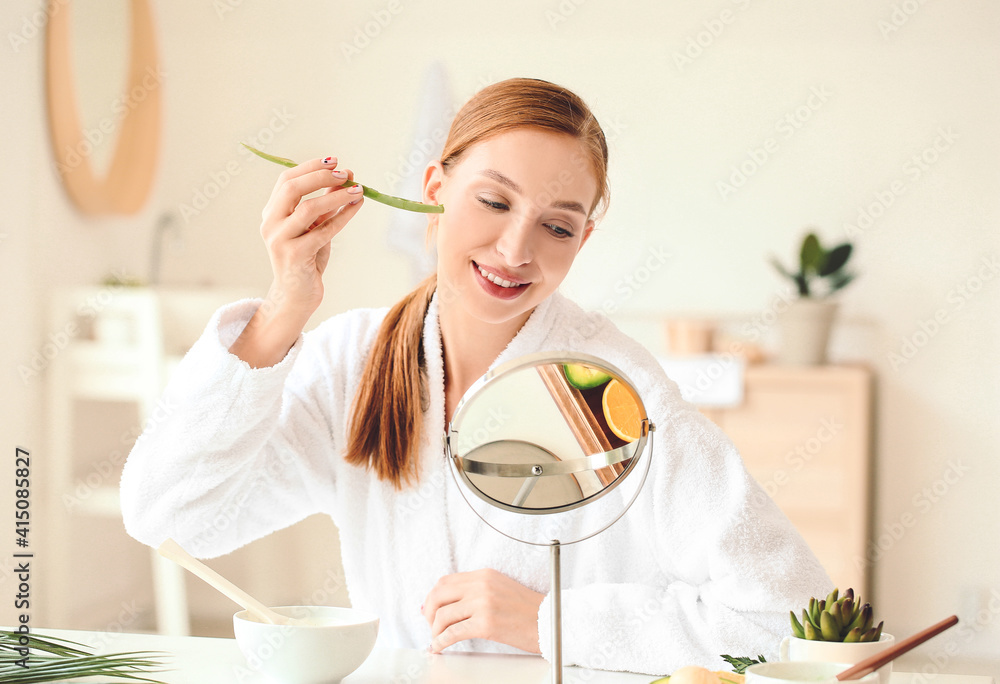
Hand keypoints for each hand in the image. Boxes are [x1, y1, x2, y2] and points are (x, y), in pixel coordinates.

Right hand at [258, 156, 363, 319]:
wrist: (297, 295)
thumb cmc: (307, 259)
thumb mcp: (315, 226)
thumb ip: (325, 203)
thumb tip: (344, 177)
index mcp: (272, 213)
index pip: (286, 180)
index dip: (310, 167)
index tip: (334, 161)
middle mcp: (271, 224)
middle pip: (292, 189)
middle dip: (321, 176)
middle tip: (346, 173)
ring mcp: (280, 240)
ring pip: (308, 209)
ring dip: (336, 196)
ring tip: (358, 190)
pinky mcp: (295, 255)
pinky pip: (323, 231)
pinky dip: (343, 216)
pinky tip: (356, 207)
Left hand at [422, 569, 543, 653]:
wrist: (550, 621)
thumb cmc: (527, 610)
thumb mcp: (500, 589)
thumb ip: (475, 591)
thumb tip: (447, 604)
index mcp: (484, 575)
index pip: (446, 581)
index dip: (433, 597)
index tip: (429, 610)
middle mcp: (481, 585)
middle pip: (439, 595)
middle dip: (428, 612)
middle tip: (430, 626)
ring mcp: (483, 604)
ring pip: (442, 615)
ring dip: (434, 631)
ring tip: (437, 640)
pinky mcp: (486, 624)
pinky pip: (452, 633)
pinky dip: (440, 642)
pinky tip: (440, 647)